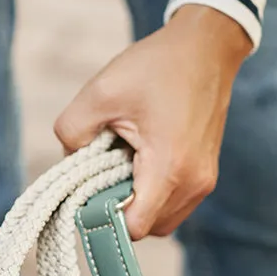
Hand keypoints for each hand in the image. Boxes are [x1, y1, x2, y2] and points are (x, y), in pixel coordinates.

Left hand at [54, 6, 250, 239]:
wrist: (207, 46)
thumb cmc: (157, 65)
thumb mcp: (100, 91)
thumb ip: (72, 132)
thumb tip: (69, 163)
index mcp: (170, 167)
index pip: (133, 228)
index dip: (105, 218)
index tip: (90, 193)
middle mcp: (194, 183)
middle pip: (146, 229)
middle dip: (119, 209)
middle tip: (104, 172)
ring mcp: (204, 182)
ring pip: (160, 222)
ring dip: (136, 204)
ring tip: (124, 164)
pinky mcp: (206, 176)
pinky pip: (172, 206)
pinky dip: (152, 196)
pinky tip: (140, 164)